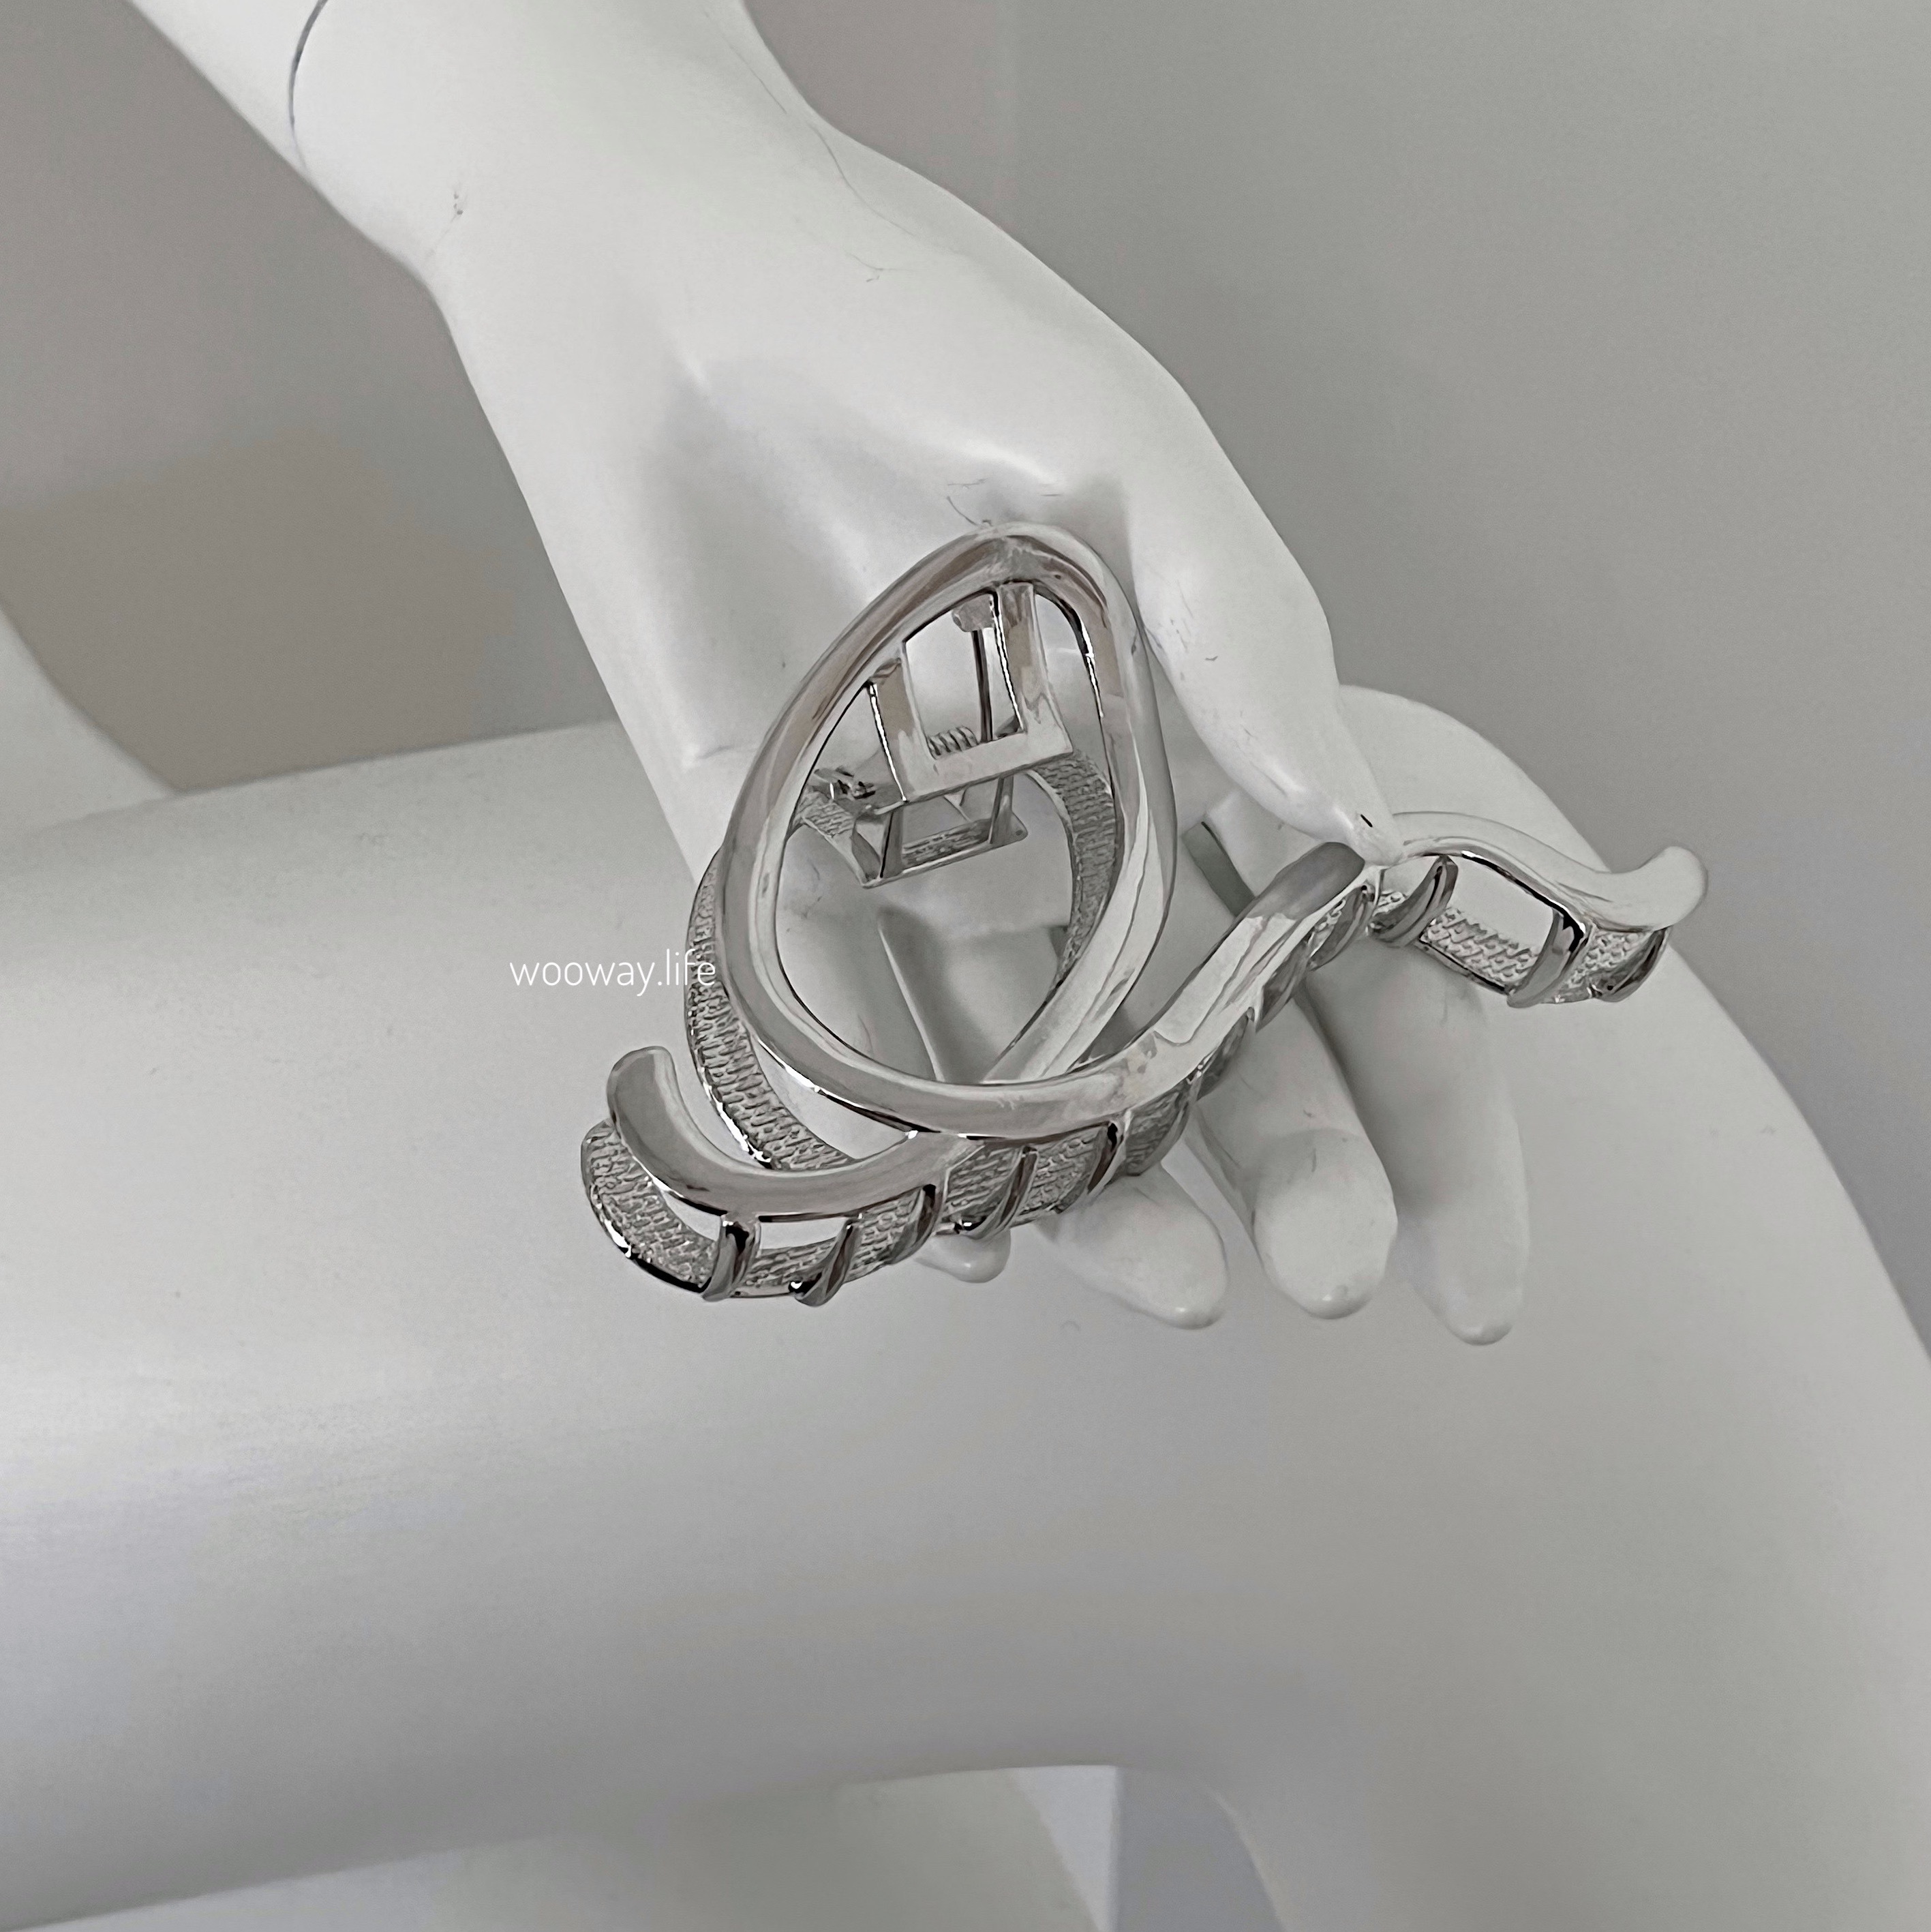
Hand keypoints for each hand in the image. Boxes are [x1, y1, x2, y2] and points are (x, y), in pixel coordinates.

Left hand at [293, 0, 1527, 1338]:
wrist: (654, 276)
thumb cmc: (911, 319)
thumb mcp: (1120, 446)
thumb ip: (1248, 629)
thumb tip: (1367, 835)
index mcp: (1200, 722)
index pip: (1356, 943)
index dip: (1431, 1101)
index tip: (1473, 1259)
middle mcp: (1076, 813)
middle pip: (1215, 1034)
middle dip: (1291, 1161)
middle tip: (1323, 1273)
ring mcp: (923, 857)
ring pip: (1040, 1068)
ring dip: (1112, 1187)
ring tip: (1182, 1287)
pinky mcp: (766, 868)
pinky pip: (844, 1035)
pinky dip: (905, 1139)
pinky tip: (974, 1235)